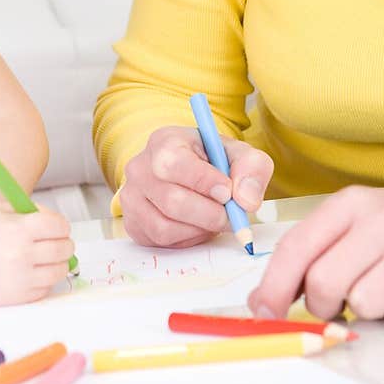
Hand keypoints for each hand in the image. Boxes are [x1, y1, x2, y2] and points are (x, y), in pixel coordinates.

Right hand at [0, 206, 74, 304]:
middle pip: (64, 248)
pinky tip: (29, 272)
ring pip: (59, 271)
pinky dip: (43, 280)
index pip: (60, 226)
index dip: (60, 225)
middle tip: (52, 241)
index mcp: (18, 229)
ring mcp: (21, 279)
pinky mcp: (17, 298)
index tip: (55, 227)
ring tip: (42, 257)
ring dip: (56, 263)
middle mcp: (22, 255)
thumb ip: (29, 211)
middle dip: (62, 242)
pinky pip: (45, 288)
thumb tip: (55, 221)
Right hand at [120, 125, 273, 248]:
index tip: (228, 192)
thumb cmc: (213, 162)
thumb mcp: (240, 155)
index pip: (174, 163)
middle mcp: (140, 168)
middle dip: (209, 214)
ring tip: (214, 219)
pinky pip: (160, 241)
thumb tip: (246, 200)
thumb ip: (251, 169)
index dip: (204, 181)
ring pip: (165, 226)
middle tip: (230, 215)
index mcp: (164, 142)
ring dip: (199, 229)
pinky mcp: (133, 223)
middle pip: (172, 201)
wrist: (190, 173)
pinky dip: (186, 239)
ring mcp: (131, 197)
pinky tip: (197, 226)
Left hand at [247, 180, 383, 323]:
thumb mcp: (361, 222)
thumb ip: (315, 253)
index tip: (264, 312)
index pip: (296, 247)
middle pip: (325, 282)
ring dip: (369, 310)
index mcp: (352, 203)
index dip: (273, 287)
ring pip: (364, 303)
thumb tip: (263, 300)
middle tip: (338, 304)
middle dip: (323, 306)